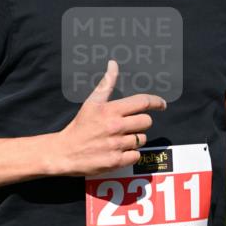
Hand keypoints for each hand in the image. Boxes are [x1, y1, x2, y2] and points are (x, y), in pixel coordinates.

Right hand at [52, 60, 166, 176]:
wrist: (63, 153)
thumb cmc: (78, 127)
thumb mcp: (91, 103)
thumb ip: (106, 84)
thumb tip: (113, 64)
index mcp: (111, 110)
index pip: (143, 102)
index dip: (156, 102)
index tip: (162, 105)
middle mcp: (116, 127)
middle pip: (146, 121)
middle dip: (141, 123)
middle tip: (129, 126)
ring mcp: (116, 145)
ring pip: (141, 139)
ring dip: (134, 140)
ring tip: (120, 140)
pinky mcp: (116, 161)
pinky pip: (136, 156)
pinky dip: (131, 154)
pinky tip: (119, 152)